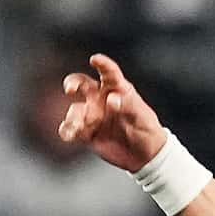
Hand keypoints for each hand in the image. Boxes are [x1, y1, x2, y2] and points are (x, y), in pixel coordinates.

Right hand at [59, 53, 166, 171]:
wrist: (144, 156)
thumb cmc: (147, 129)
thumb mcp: (142, 116)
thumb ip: (127, 105)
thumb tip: (111, 99)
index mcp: (117, 89)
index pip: (109, 73)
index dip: (102, 64)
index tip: (94, 60)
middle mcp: (101, 99)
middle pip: (82, 84)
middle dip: (73, 83)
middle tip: (70, 89)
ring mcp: (93, 115)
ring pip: (75, 110)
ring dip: (72, 116)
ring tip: (75, 126)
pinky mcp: (87, 132)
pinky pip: (72, 129)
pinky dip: (67, 130)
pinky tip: (68, 134)